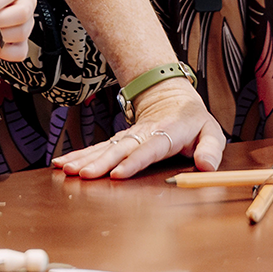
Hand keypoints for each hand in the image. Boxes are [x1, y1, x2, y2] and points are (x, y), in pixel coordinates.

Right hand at [51, 76, 225, 178]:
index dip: (134, 161)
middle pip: (120, 149)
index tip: (118, 174)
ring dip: (84, 159)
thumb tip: (206, 166)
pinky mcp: (118, 140)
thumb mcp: (210, 130)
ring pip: (104, 148)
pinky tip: (62, 164)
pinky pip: (97, 148)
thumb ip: (211, 149)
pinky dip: (78, 155)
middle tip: (82, 176)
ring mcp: (128, 136)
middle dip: (100, 163)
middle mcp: (143, 133)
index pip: (149, 148)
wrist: (170, 95)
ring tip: (65, 170)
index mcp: (167, 131)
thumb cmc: (192, 120)